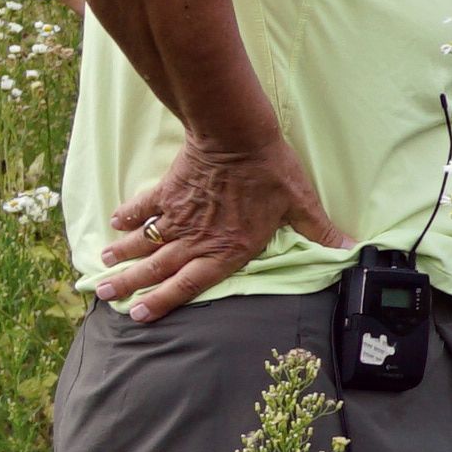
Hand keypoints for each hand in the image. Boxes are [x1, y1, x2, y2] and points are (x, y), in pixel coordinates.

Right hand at [103, 133, 337, 320]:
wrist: (238, 137)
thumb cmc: (272, 172)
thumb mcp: (300, 204)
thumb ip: (319, 231)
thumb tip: (349, 249)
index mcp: (227, 248)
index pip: (191, 283)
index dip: (165, 301)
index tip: (140, 315)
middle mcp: (197, 237)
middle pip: (158, 267)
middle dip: (131, 284)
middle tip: (104, 295)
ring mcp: (178, 215)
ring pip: (144, 241)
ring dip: (123, 255)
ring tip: (101, 268)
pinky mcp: (167, 191)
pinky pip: (143, 206)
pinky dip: (128, 215)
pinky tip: (114, 222)